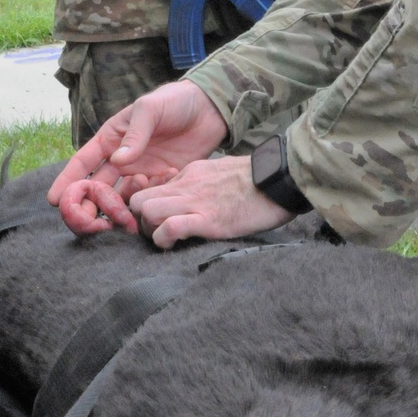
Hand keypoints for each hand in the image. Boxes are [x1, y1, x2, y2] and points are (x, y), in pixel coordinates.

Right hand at [48, 80, 228, 233]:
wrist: (210, 109)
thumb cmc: (175, 101)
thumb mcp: (150, 109)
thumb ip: (136, 133)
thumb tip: (119, 160)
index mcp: (111, 139)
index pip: (83, 162)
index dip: (68, 181)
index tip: (55, 200)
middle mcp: (122, 159)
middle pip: (97, 187)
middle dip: (87, 206)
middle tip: (83, 223)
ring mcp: (142, 173)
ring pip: (120, 199)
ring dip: (114, 211)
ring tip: (114, 223)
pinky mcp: (162, 182)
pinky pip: (147, 199)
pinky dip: (144, 205)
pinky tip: (149, 205)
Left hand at [130, 155, 294, 247]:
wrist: (280, 179)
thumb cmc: (257, 179)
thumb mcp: (221, 172)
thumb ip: (202, 182)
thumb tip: (193, 196)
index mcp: (190, 173)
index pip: (149, 187)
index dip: (144, 207)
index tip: (155, 220)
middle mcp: (186, 184)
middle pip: (138, 200)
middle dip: (140, 221)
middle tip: (156, 232)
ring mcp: (195, 201)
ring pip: (146, 211)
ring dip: (150, 230)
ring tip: (165, 240)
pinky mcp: (208, 219)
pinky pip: (171, 227)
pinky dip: (164, 239)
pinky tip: (173, 245)